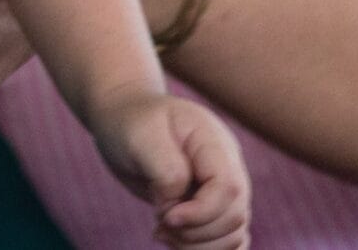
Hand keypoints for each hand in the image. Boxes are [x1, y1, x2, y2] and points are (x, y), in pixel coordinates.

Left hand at [92, 92, 249, 248]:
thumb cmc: (130, 123)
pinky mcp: (211, 205)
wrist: (123, 119)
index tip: (166, 216)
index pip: (229, 187)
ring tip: (161, 233)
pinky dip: (206, 249)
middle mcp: (226, 164)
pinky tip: (176, 242)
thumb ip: (166, 171)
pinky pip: (228, 239)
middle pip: (234, 215)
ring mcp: (221, 186)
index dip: (201, 212)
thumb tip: (178, 207)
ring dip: (198, 246)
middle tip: (158, 225)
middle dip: (196, 233)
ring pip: (233, 233)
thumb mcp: (141, 138)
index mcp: (213, 141)